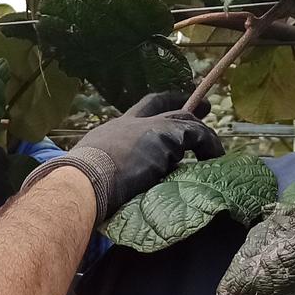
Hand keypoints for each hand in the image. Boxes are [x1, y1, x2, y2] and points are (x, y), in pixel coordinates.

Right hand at [25, 92, 221, 225]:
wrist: (83, 181)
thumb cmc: (80, 186)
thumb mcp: (94, 173)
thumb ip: (111, 173)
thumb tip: (118, 189)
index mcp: (111, 131)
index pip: (136, 114)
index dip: (154, 111)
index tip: (166, 112)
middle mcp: (129, 124)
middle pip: (161, 105)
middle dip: (182, 107)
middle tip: (202, 110)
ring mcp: (147, 128)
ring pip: (182, 121)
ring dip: (201, 135)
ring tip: (215, 149)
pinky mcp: (164, 137)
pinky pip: (196, 135)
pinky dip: (208, 144)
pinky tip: (215, 156)